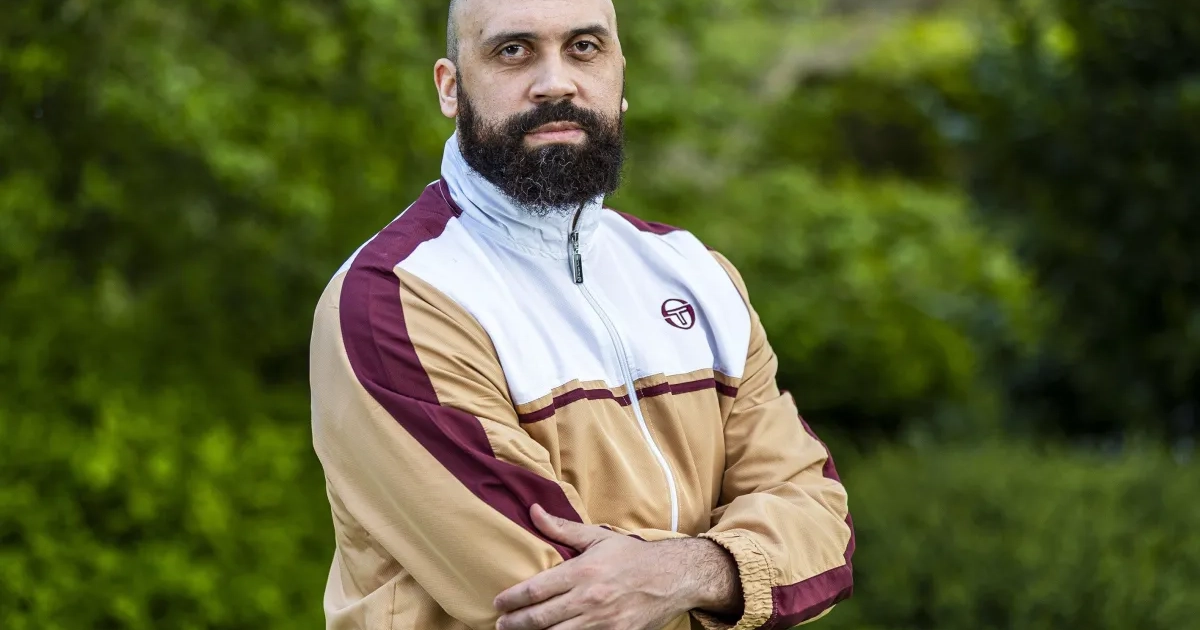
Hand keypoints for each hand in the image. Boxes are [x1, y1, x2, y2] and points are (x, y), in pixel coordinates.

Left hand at [493, 504, 695, 629]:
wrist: (674, 578)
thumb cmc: (633, 556)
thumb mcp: (598, 537)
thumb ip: (562, 529)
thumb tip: (533, 511)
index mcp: (582, 571)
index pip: (536, 589)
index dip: (512, 598)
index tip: (498, 602)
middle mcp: (589, 599)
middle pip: (540, 618)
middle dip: (515, 623)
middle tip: (501, 624)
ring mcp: (602, 622)